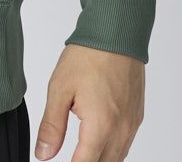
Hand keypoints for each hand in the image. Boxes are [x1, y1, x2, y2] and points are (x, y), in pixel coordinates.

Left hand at [33, 44, 143, 161]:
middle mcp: (121, 130)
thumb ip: (52, 126)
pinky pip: (126, 144)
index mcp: (101, 126)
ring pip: (117, 158)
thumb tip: (44, 154)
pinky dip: (112, 148)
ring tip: (82, 150)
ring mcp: (132, 124)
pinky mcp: (137, 115)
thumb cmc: (88, 56)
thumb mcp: (60, 88)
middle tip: (71, 154)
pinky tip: (98, 139)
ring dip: (100, 158)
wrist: (116, 32)